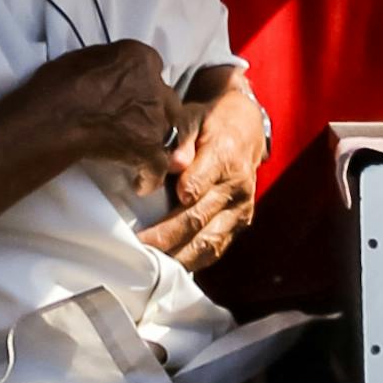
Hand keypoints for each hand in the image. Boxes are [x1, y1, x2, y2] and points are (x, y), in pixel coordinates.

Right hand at [33, 39, 179, 197]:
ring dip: (156, 142)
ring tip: (139, 154)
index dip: (143, 84)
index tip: (132, 95)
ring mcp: (155, 119)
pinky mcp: (149, 148)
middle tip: (135, 124)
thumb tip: (111, 72)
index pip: (154, 69)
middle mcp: (155, 85)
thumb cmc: (58, 85)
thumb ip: (110, 63)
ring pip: (169, 131)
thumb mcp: (86, 57)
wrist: (54, 118)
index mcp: (141, 58)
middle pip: (167, 101)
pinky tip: (139, 183)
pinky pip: (159, 166)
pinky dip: (149, 177)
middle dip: (154, 113)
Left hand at [138, 71, 267, 273]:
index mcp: (225, 156)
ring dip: (179, 255)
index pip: (199, 183)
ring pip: (209, 241)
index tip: (149, 206)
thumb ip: (182, 139)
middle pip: (199, 218)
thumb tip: (174, 164)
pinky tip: (172, 265)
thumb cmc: (209, 123)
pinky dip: (194, 260)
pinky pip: (218, 248)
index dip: (177, 197)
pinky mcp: (240, 223)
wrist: (245, 130)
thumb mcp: (193, 117)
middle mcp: (237, 186)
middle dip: (167, 236)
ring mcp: (241, 208)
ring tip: (151, 263)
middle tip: (138, 245)